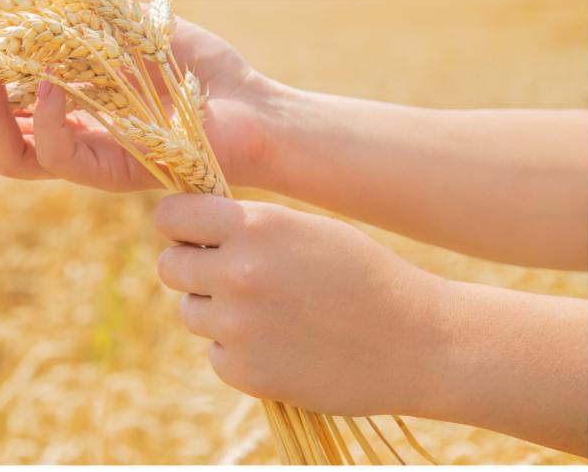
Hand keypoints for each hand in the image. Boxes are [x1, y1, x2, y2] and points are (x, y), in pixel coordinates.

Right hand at [0, 17, 280, 191]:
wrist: (252, 107)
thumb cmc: (196, 70)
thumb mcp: (131, 29)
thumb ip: (84, 16)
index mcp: (66, 113)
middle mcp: (70, 143)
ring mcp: (90, 164)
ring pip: (15, 163)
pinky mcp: (116, 174)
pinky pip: (64, 159)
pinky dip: (48, 119)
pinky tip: (50, 82)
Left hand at [153, 194, 450, 416]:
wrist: (418, 342)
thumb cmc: (362, 276)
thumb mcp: (305, 229)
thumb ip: (247, 225)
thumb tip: (189, 227)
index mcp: (254, 225)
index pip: (171, 216)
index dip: (178, 226)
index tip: (190, 235)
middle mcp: (237, 271)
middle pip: (170, 267)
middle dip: (191, 270)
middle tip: (229, 279)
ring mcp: (237, 325)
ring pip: (191, 312)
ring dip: (216, 313)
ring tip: (271, 315)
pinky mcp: (243, 371)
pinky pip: (216, 354)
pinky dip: (239, 353)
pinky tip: (283, 347)